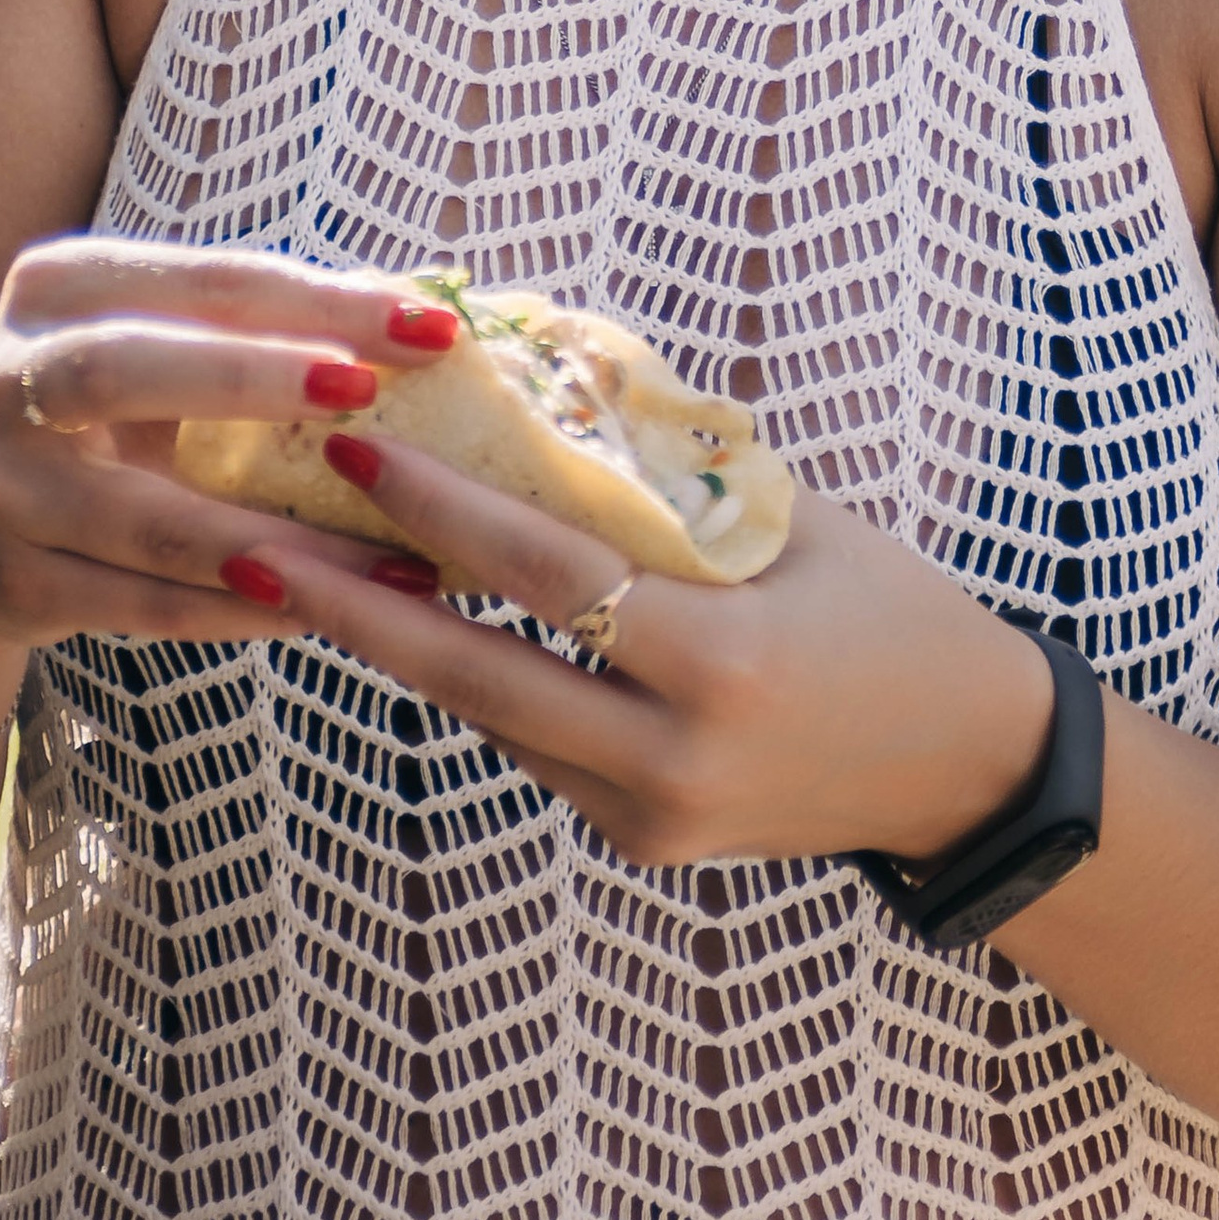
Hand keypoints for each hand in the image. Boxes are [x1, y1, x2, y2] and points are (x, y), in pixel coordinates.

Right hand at [0, 244, 471, 751]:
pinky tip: (323, 613)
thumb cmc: (104, 421)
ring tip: (390, 556)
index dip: (315, 300)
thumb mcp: (156, 352)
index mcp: (58, 288)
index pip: (202, 281)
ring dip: (276, 538)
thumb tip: (431, 315)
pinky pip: (138, 605)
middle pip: (126, 369)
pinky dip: (235, 612)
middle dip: (253, 379)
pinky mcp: (6, 585)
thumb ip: (263, 330)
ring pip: (144, 518)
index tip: (429, 326)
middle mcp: (8, 378)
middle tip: (370, 395)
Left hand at [216, 433, 1061, 877]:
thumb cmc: (893, 611)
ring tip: (306, 567)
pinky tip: (422, 619)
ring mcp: (651, 815)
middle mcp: (675, 756)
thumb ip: (673, 473)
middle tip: (250, 543)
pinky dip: (484, 679)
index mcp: (723, 661)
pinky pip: (535, 747)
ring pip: (490, 714)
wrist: (968, 771)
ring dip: (400, 640)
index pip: (546, 575)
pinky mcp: (639, 842)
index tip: (356, 452)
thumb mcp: (796, 524)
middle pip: (473, 673)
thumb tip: (551, 378)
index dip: (442, 511)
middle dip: (351, 606)